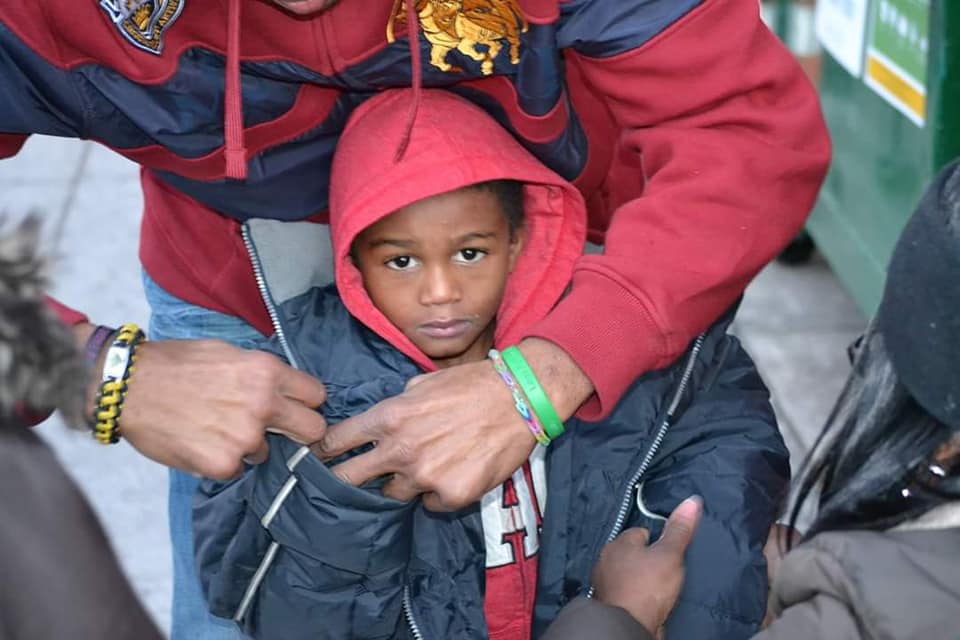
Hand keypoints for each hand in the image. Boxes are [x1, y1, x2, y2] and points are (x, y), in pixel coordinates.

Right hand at [78, 324, 327, 478]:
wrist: (128, 387)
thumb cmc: (175, 365)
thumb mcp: (228, 354)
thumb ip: (262, 373)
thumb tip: (286, 390)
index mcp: (267, 372)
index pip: (317, 395)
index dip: (305, 403)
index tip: (294, 407)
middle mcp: (263, 404)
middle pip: (313, 430)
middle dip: (299, 431)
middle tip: (277, 430)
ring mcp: (245, 437)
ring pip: (269, 452)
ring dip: (250, 446)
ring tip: (216, 429)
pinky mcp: (223, 464)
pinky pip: (238, 469)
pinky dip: (223, 462)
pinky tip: (201, 443)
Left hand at [315, 338, 592, 509]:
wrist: (520, 398)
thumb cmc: (473, 384)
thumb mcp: (424, 383)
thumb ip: (397, 405)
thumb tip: (383, 421)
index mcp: (390, 417)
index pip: (338, 442)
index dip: (323, 452)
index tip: (317, 458)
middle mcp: (400, 450)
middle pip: (349, 479)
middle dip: (342, 481)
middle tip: (343, 483)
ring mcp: (425, 476)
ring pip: (395, 493)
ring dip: (403, 483)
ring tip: (428, 464)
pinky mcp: (451, 495)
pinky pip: (431, 502)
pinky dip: (438, 492)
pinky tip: (456, 471)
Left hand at [592, 496, 702, 635]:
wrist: (627, 626)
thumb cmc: (647, 586)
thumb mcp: (669, 554)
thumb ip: (679, 530)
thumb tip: (692, 500)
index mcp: (618, 543)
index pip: (641, 533)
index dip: (658, 542)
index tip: (669, 554)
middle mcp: (606, 560)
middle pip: (633, 554)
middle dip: (648, 561)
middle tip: (667, 571)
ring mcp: (605, 583)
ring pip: (628, 574)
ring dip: (641, 579)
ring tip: (659, 588)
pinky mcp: (609, 603)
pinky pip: (626, 593)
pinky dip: (636, 596)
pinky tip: (648, 602)